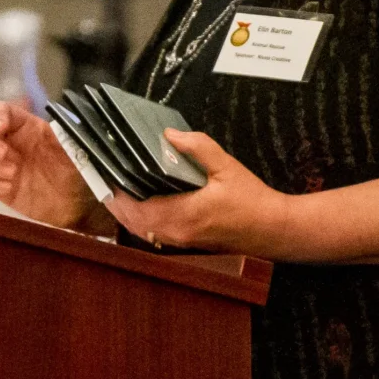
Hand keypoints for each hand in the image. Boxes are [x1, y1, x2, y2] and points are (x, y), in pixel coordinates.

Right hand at [0, 100, 95, 229]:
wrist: (76, 202)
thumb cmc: (76, 169)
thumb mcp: (72, 146)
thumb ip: (61, 132)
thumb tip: (55, 122)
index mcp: (25, 126)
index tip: (2, 128)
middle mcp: (8, 142)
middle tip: (6, 155)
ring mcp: (0, 165)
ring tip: (14, 174)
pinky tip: (9, 188)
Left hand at [106, 130, 295, 256]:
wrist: (274, 230)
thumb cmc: (253, 201)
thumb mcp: (226, 167)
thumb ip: (197, 148)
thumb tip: (170, 135)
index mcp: (182, 215)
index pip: (135, 207)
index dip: (116, 192)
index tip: (105, 172)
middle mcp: (177, 233)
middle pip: (132, 221)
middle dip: (115, 201)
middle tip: (104, 178)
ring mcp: (181, 241)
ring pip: (141, 229)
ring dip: (127, 212)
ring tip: (116, 188)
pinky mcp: (187, 242)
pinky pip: (154, 233)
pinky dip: (142, 219)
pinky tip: (141, 203)